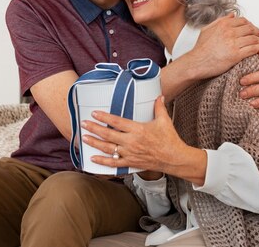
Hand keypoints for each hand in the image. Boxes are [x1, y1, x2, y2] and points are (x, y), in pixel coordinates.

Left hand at [80, 97, 206, 184]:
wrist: (174, 158)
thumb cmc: (169, 139)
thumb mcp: (164, 120)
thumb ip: (159, 107)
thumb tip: (159, 95)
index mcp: (138, 130)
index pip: (117, 122)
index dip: (104, 117)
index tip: (95, 113)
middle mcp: (131, 142)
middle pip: (108, 135)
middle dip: (94, 129)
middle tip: (83, 124)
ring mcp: (130, 154)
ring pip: (108, 149)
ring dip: (94, 143)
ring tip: (84, 138)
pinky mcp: (131, 163)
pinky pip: (114, 164)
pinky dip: (102, 162)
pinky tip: (92, 158)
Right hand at [189, 14, 258, 78]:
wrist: (196, 62)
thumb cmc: (200, 49)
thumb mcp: (207, 30)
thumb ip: (220, 21)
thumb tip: (232, 15)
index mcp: (223, 24)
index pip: (243, 21)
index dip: (250, 24)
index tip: (253, 29)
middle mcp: (229, 31)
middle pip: (250, 29)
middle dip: (258, 32)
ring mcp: (233, 43)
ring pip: (253, 38)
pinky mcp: (236, 55)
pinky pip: (253, 49)